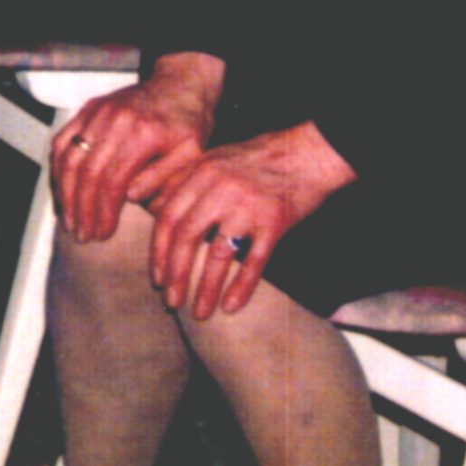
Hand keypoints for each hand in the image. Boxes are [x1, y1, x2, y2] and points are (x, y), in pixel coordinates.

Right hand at [52, 54, 223, 244]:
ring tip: (69, 220)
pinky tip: (61, 192)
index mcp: (143, 134)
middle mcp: (114, 120)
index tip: (102, 234)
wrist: (179, 84)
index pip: (112, 180)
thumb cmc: (188, 124)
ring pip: (68, 158)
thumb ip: (163, 178)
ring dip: (65, 193)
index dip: (103, 211)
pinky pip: (62, 141)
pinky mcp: (86, 110)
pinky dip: (57, 169)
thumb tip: (130, 197)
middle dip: (81, 208)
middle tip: (82, 234)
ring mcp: (96, 112)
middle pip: (86, 172)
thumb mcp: (191, 155)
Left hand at [145, 122, 356, 319]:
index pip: (168, 217)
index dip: (158, 250)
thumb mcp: (216, 159)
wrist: (308, 152)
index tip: (156, 276)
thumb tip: (156, 212)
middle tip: (170, 301)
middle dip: (175, 274)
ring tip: (198, 313)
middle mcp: (219, 189)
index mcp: (201, 173)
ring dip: (204, 288)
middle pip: (186, 238)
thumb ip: (188, 183)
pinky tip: (231, 306)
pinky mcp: (275, 222)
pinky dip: (241, 287)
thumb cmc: (260, 157)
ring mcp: (247, 206)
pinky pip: (254, 261)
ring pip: (218, 254)